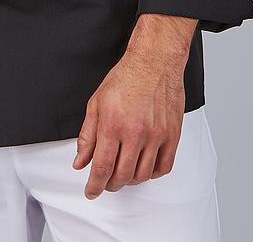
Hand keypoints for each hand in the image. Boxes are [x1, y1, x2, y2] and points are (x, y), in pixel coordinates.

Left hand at [72, 26, 192, 199]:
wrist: (154, 61)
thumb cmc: (126, 78)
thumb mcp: (96, 103)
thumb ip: (87, 136)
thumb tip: (80, 161)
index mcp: (113, 124)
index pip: (102, 167)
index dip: (95, 185)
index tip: (91, 191)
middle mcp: (135, 132)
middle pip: (122, 175)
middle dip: (110, 184)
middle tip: (105, 181)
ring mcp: (156, 135)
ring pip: (142, 175)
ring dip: (130, 180)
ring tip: (123, 172)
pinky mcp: (172, 135)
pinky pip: (164, 167)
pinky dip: (152, 174)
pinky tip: (144, 167)